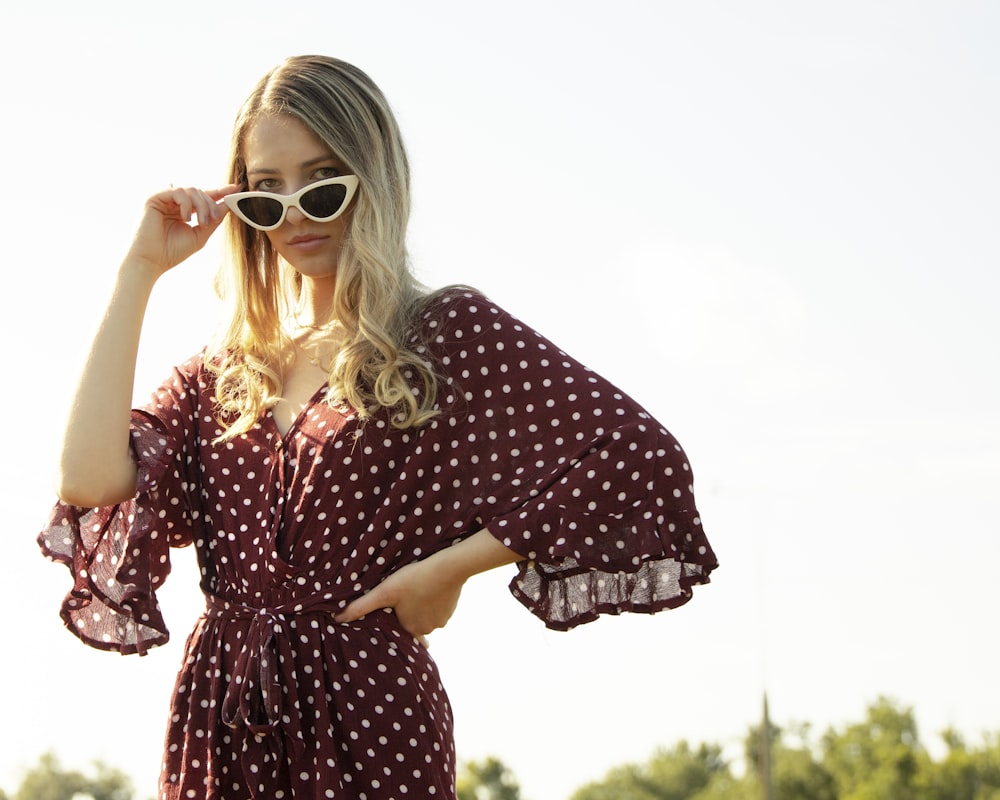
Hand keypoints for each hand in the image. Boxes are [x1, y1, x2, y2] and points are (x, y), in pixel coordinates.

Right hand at [125, 184, 239, 276]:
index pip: (204, 197)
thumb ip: (213, 220)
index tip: (237, 188)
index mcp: (184, 210)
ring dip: (201, 206)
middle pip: (200, 192)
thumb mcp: (200, 234)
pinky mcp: (155, 197)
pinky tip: (185, 218)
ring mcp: (164, 199)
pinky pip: (178, 191)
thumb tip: (228, 205)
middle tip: (212, 220)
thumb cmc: (172, 251)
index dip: (221, 191)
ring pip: (191, 190)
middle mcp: (174, 203)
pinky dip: (186, 204)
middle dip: (211, 204)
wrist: (151, 261)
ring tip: (200, 223)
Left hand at [336, 555, 464, 638]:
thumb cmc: (414, 578)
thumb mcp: (385, 591)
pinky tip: (428, 591)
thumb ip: (361, 606)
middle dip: (407, 614)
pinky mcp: (450, 610)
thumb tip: (337, 619)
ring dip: (420, 608)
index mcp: (410, 628)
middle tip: (403, 598)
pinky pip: (438, 610)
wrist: (448, 568)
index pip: (397, 630)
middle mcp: (427, 629)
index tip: (391, 612)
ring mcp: (441, 621)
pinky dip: (433, 603)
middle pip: (412, 624)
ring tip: (415, 592)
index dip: (393, 620)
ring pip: (425, 617)